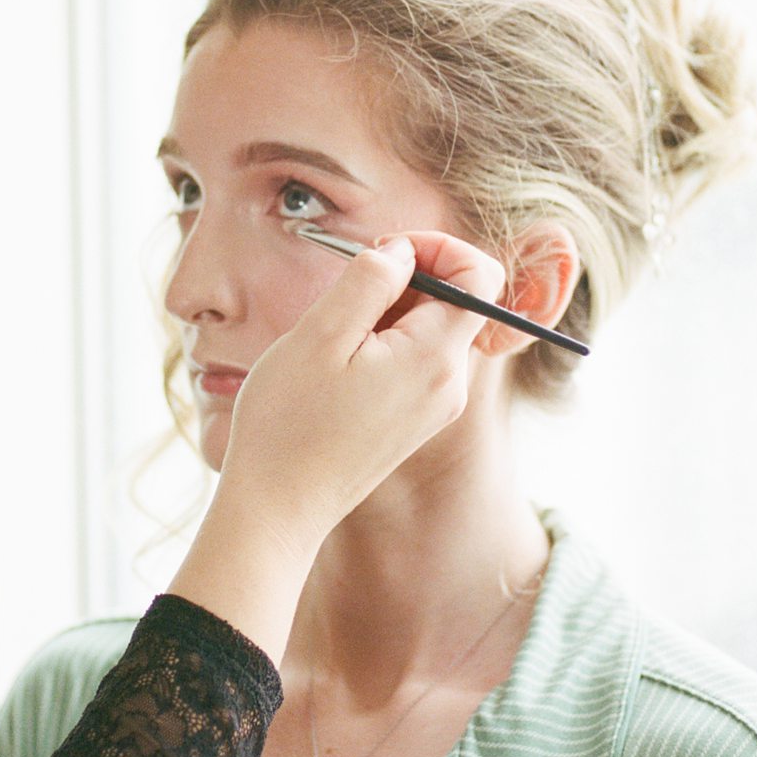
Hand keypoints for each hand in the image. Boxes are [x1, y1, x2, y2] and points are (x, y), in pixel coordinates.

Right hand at [165, 230, 501, 659]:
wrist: (277, 510)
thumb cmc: (289, 424)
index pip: (480, 275)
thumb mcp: (321, 334)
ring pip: (429, 329)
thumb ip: (371, 280)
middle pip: (454, 300)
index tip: (384, 254)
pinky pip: (414, 361)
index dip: (437, 247)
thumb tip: (404, 252)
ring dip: (386, 313)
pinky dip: (382, 345)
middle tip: (344, 294)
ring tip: (334, 337)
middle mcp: (449, 384)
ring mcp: (435, 407)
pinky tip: (337, 366)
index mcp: (436, 357)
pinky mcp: (415, 422)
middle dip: (404, 279)